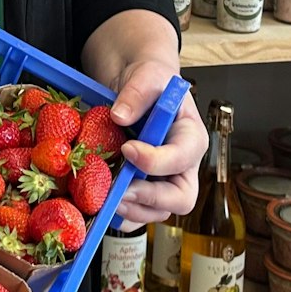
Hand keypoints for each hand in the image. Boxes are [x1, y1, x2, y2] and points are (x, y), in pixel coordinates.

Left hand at [105, 57, 204, 225]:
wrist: (136, 89)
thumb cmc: (150, 82)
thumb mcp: (147, 76)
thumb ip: (137, 93)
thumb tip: (120, 116)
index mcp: (191, 137)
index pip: (183, 158)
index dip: (156, 161)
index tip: (128, 149)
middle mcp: (182, 166)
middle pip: (181, 198)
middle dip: (149, 199)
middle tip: (119, 191)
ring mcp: (162, 181)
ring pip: (157, 212)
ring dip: (131, 210)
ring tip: (105, 198)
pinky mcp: (143, 189)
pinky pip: (136, 214)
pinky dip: (119, 215)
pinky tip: (100, 204)